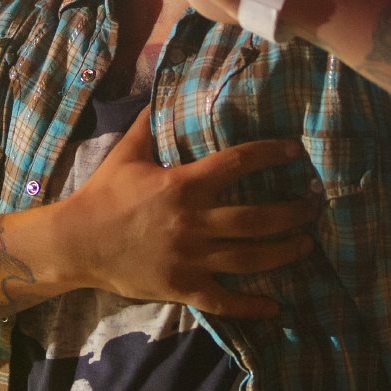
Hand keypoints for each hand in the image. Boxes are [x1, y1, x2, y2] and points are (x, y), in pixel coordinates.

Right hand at [58, 109, 318, 316]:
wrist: (76, 243)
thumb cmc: (103, 195)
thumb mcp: (126, 153)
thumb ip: (148, 122)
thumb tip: (160, 84)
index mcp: (183, 184)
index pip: (237, 164)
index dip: (270, 155)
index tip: (295, 151)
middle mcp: (193, 221)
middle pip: (256, 218)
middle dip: (292, 213)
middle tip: (314, 207)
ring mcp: (190, 258)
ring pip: (250, 257)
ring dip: (284, 252)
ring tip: (306, 245)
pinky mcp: (183, 287)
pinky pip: (224, 300)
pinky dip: (251, 306)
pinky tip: (275, 306)